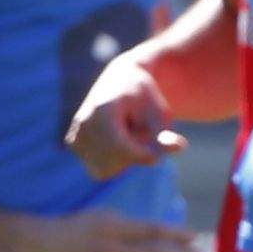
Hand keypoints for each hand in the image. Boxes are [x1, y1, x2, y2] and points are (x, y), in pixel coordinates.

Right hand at [65, 48, 185, 178]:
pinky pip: (99, 169)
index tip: (157, 153)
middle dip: (133, 157)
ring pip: (105, 170)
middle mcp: (83, 122)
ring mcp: (75, 133)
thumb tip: (179, 147)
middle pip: (114, 163)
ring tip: (126, 136)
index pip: (121, 148)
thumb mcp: (160, 112)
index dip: (142, 156)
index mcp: (103, 110)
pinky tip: (115, 140)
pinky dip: (112, 161)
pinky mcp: (73, 143)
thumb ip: (166, 133)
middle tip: (141, 137)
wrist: (120, 81)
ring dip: (122, 160)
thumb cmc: (144, 98)